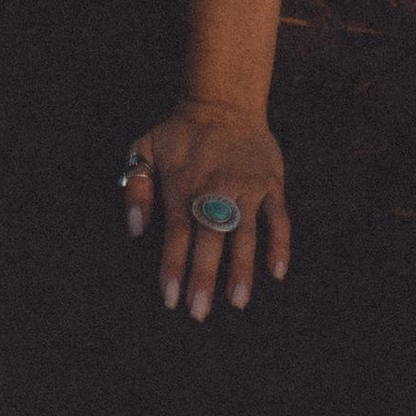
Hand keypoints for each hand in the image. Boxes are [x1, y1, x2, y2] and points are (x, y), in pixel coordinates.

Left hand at [120, 103, 288, 316]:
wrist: (224, 102)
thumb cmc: (181, 133)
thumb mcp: (145, 148)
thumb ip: (136, 187)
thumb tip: (134, 229)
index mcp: (184, 185)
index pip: (177, 233)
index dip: (174, 267)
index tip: (170, 299)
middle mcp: (215, 189)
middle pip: (209, 239)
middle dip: (204, 277)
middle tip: (199, 313)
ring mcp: (246, 187)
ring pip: (245, 233)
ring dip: (241, 269)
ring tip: (237, 302)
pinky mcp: (271, 184)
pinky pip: (279, 217)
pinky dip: (280, 244)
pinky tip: (277, 272)